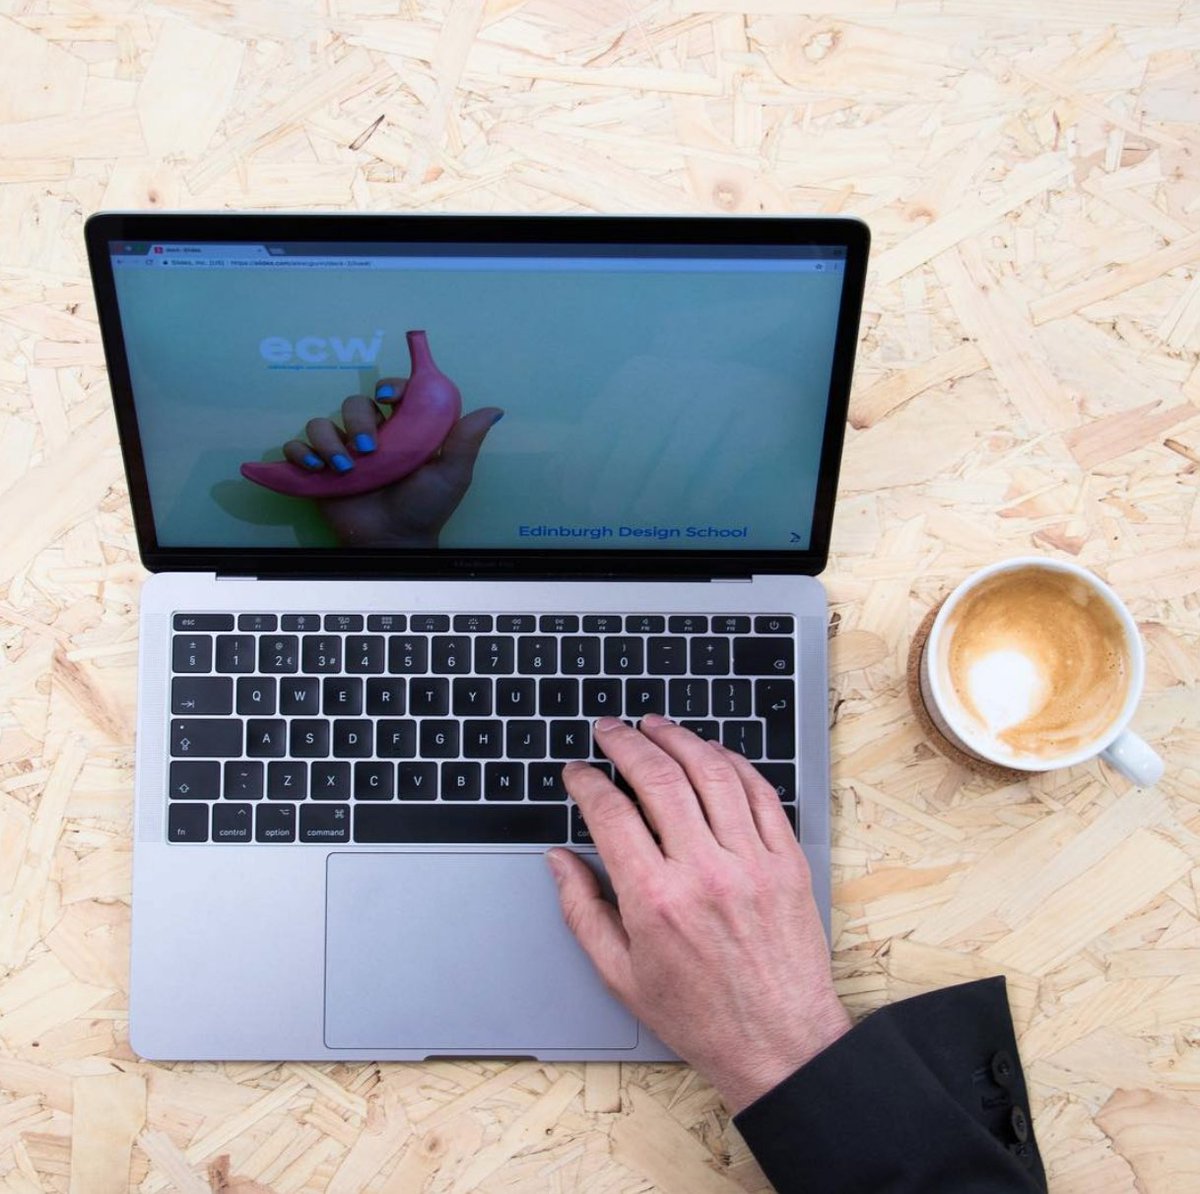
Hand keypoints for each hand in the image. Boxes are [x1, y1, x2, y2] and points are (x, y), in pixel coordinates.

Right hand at [282, 379, 501, 546]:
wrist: (397, 540)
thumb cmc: (427, 507)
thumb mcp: (452, 474)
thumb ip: (466, 441)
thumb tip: (494, 410)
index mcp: (401, 430)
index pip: (391, 392)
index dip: (390, 386)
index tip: (391, 395)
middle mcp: (370, 436)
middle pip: (354, 403)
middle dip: (358, 418)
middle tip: (369, 447)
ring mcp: (343, 452)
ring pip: (322, 423)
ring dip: (328, 440)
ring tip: (344, 468)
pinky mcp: (318, 472)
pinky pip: (298, 448)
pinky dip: (301, 453)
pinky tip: (318, 469)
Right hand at [548, 715, 849, 1114]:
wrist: (781, 1045)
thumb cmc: (699, 1016)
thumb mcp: (620, 975)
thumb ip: (582, 911)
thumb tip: (558, 860)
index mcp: (655, 900)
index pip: (611, 814)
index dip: (586, 783)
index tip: (576, 772)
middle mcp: (705, 872)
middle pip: (660, 779)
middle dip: (626, 744)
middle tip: (609, 729)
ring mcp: (752, 862)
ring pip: (712, 773)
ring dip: (679, 739)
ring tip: (655, 725)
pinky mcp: (787, 862)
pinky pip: (761, 793)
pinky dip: (732, 763)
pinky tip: (711, 752)